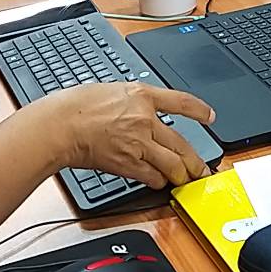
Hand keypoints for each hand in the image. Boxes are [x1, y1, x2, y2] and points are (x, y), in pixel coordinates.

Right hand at [47, 82, 215, 188]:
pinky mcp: (127, 163)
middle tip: (203, 168)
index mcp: (142, 95)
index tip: (210, 116)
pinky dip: (158, 181)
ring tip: (186, 180)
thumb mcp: (112, 90)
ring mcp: (138, 143)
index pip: (180, 101)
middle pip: (182, 143)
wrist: (61, 125)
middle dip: (196, 160)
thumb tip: (143, 108)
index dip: (199, 110)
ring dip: (182, 175)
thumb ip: (132, 100)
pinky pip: (152, 176)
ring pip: (172, 164)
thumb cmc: (77, 106)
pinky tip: (160, 181)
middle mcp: (145, 119)